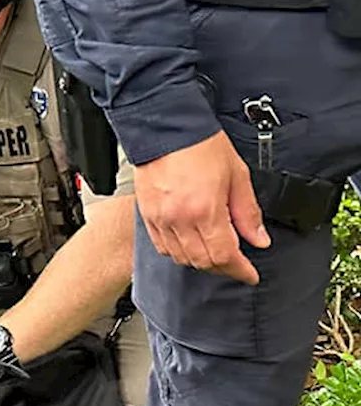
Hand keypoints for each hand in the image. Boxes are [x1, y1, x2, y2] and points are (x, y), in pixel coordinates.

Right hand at [135, 131, 269, 285]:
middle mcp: (180, 220)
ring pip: (182, 258)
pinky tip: (189, 245)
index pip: (224, 255)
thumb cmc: (200, 145)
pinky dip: (178, 253)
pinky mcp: (147, 217)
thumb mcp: (237, 176)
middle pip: (203, 261)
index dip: (240, 270)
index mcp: (205, 210)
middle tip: (237, 265)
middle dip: (223, 267)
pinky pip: (162, 247)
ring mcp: (161, 220)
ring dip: (201, 262)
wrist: (166, 130)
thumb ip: (248, 212)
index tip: (249, 275)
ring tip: (215, 254)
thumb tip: (258, 239)